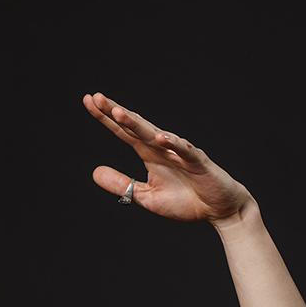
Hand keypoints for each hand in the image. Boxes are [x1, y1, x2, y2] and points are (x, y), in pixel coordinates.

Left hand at [82, 92, 250, 222]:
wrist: (218, 208)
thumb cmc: (185, 200)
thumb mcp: (146, 196)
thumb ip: (122, 184)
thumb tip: (94, 172)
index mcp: (149, 154)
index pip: (124, 132)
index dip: (106, 118)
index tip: (88, 101)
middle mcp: (162, 147)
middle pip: (135, 126)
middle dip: (116, 112)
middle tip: (95, 98)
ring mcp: (180, 152)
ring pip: (155, 134)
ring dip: (136, 123)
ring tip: (117, 112)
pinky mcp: (198, 162)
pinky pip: (184, 151)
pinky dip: (173, 144)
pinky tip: (159, 138)